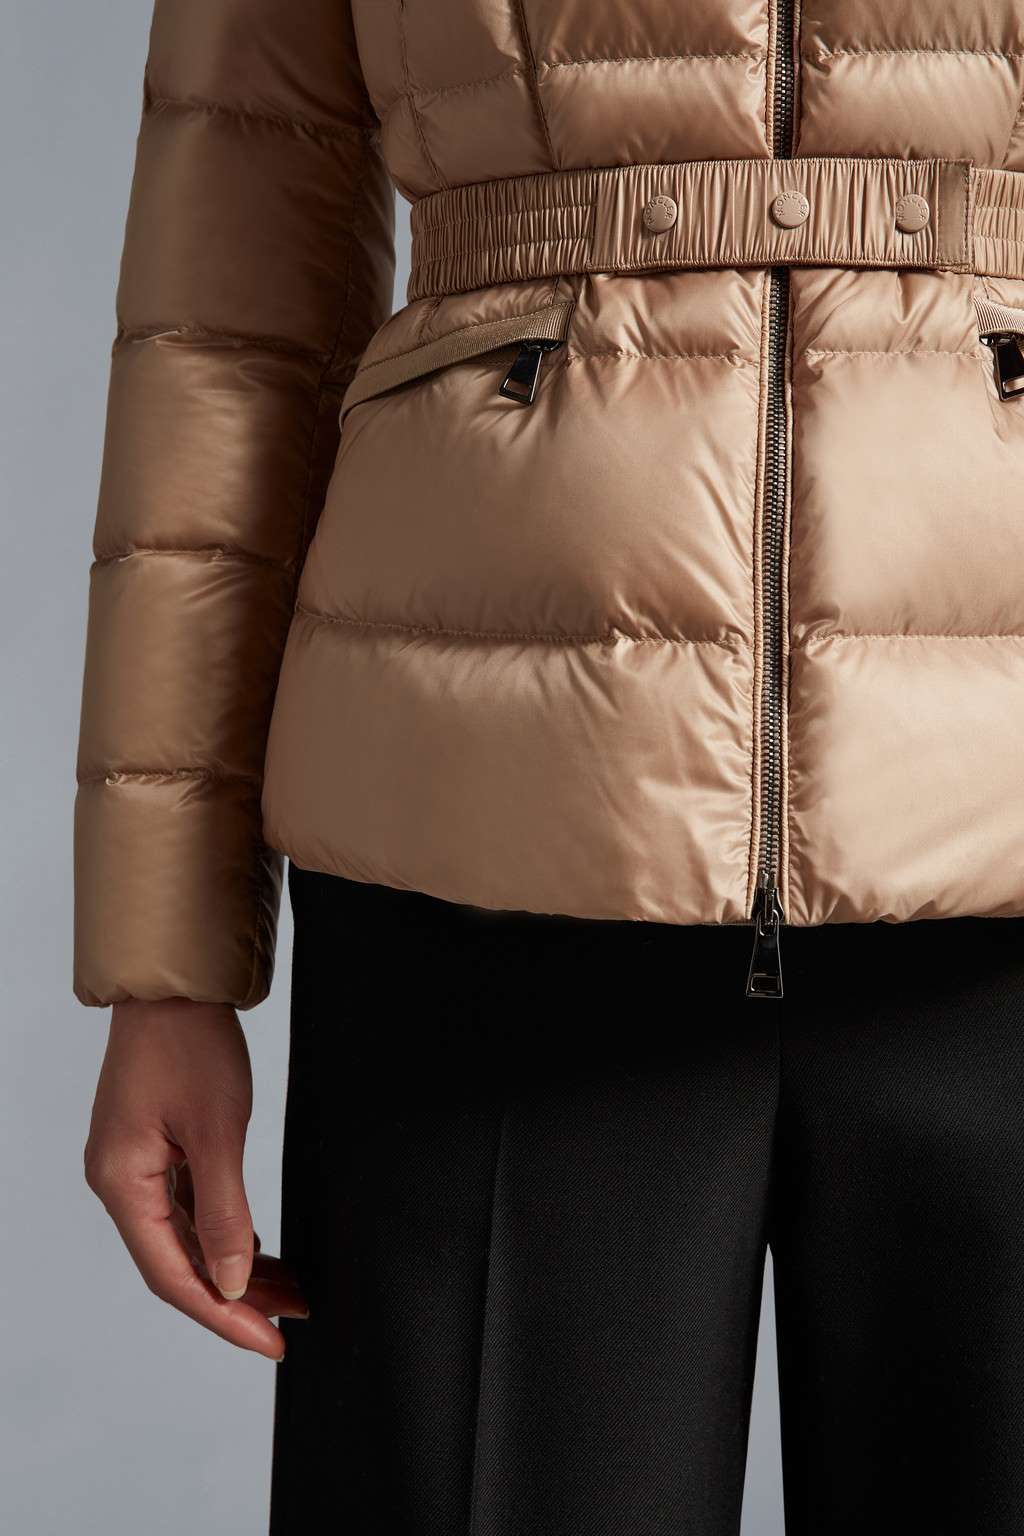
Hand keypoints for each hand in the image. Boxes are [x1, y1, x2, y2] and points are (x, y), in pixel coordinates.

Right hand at [84, 997, 307, 1360]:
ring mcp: (136, 1165)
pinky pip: (188, 1208)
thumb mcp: (217, 1131)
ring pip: (186, 1238)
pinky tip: (257, 1249)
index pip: (172, 1275)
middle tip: (290, 1319)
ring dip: (234, 1266)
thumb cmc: (190, 1044)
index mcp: (123, 1184)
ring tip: (288, 1289)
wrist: (174, 984)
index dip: (222, 1316)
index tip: (270, 1341)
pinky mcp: (155, 1147)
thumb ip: (224, 1213)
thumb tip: (229, 1282)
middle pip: (178, 1263)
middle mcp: (121, 1182)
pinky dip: (224, 1232)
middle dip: (235, 1296)